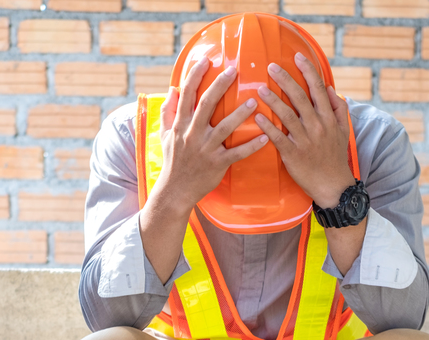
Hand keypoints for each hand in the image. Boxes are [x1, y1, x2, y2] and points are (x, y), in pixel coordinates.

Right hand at [151, 57, 269, 213]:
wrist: (174, 191)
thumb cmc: (172, 161)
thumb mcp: (163, 134)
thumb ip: (167, 111)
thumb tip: (172, 89)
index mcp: (179, 124)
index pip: (186, 94)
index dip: (195, 75)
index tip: (206, 60)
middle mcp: (191, 134)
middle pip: (206, 104)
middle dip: (220, 85)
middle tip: (235, 70)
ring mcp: (205, 150)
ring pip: (224, 128)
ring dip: (240, 114)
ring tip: (255, 102)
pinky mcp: (217, 165)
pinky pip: (237, 153)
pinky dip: (251, 146)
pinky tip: (265, 137)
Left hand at [255, 53, 354, 208]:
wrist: (333, 186)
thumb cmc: (336, 157)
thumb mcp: (344, 131)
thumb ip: (339, 108)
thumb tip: (330, 89)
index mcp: (328, 118)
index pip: (318, 88)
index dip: (308, 70)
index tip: (297, 56)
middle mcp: (317, 126)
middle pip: (300, 97)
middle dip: (285, 80)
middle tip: (270, 67)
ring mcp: (305, 140)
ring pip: (287, 115)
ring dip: (273, 100)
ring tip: (261, 88)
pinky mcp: (293, 155)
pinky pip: (278, 138)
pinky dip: (268, 127)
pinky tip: (258, 116)